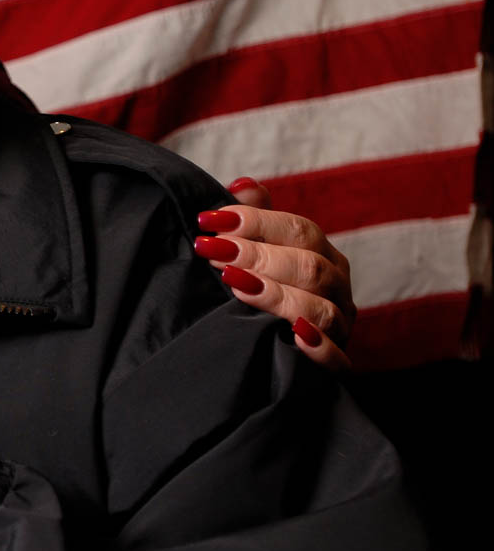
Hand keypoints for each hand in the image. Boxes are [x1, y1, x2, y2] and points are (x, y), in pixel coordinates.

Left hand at [195, 177, 355, 371]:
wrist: (270, 353)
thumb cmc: (263, 293)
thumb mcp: (256, 255)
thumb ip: (255, 221)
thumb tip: (242, 185)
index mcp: (322, 255)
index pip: (299, 231)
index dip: (255, 222)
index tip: (210, 221)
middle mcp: (336, 287)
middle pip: (310, 265)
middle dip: (259, 255)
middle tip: (213, 251)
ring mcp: (339, 326)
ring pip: (321, 308)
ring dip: (278, 294)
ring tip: (236, 284)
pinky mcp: (335, 365)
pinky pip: (337, 360)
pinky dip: (320, 348)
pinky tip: (296, 336)